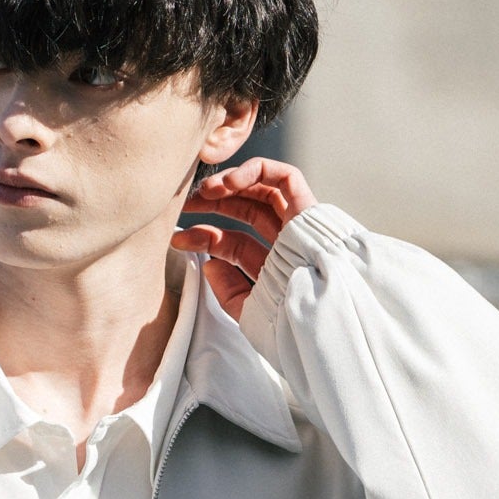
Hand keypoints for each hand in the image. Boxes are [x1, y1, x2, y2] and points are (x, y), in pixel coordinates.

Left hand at [171, 157, 316, 320]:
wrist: (321, 321)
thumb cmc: (291, 326)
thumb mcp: (250, 313)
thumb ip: (228, 292)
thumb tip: (208, 266)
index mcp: (271, 266)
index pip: (234, 242)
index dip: (203, 237)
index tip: (177, 240)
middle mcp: (285, 242)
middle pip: (246, 210)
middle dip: (213, 204)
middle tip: (185, 203)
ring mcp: (298, 224)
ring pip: (263, 189)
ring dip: (231, 184)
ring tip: (205, 191)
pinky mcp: (309, 208)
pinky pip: (284, 177)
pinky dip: (256, 171)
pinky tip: (229, 183)